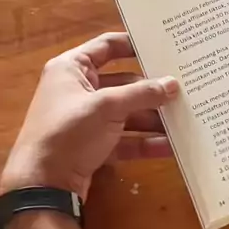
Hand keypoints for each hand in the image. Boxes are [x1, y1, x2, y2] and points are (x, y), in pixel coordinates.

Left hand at [0, 32, 178, 199]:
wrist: (43, 184)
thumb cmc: (68, 132)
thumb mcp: (107, 106)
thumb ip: (142, 93)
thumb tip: (173, 84)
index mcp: (72, 68)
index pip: (107, 46)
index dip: (134, 44)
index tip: (165, 46)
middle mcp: (78, 90)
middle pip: (123, 83)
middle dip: (152, 89)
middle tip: (185, 88)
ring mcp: (87, 120)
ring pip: (127, 113)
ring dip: (153, 118)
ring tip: (185, 119)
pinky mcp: (94, 146)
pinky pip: (125, 139)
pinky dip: (145, 142)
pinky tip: (171, 146)